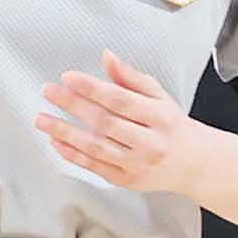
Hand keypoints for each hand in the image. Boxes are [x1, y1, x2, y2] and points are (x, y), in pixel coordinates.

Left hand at [35, 49, 195, 193]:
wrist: (195, 164)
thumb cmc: (172, 126)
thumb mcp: (159, 95)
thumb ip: (130, 77)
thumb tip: (107, 57)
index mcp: (160, 117)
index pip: (120, 100)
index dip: (92, 88)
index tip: (68, 77)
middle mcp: (149, 142)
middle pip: (105, 122)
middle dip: (73, 105)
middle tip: (49, 91)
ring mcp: (138, 164)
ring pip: (96, 147)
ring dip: (65, 133)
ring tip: (42, 119)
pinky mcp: (127, 180)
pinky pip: (95, 166)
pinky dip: (73, 155)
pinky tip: (56, 142)